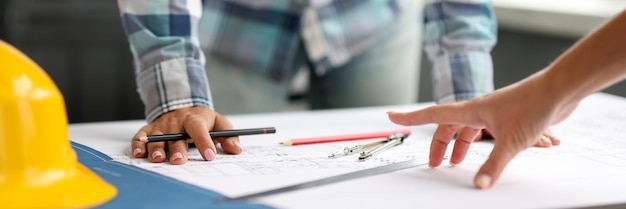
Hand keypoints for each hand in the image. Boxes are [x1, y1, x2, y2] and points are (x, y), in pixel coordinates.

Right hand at [131, 106, 241, 164]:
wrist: (181, 107)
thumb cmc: (201, 120)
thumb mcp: (218, 123)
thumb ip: (228, 135)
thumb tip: (237, 149)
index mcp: (194, 119)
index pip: (199, 129)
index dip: (204, 142)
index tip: (210, 155)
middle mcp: (176, 123)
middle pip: (175, 136)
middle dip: (176, 149)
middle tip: (179, 160)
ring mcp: (161, 126)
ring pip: (157, 137)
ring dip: (156, 148)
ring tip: (157, 158)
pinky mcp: (149, 130)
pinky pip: (141, 136)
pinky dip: (138, 145)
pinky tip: (139, 154)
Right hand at [387, 74, 576, 188]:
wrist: (560, 90)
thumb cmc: (535, 105)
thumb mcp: (511, 141)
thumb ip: (493, 165)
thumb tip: (479, 184)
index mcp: (471, 110)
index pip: (432, 114)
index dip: (410, 118)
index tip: (391, 117)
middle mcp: (479, 109)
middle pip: (449, 127)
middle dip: (440, 145)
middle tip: (436, 164)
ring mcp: (493, 112)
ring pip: (468, 129)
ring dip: (460, 145)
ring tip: (458, 162)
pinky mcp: (507, 116)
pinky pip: (487, 130)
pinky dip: (484, 143)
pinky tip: (494, 154)